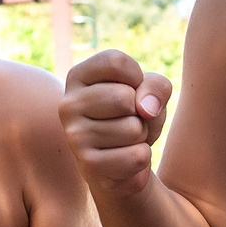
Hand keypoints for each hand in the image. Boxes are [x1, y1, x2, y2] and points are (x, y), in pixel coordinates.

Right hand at [59, 49, 171, 200]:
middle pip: (124, 97)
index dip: (136, 78)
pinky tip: (124, 159)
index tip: (130, 90)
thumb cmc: (134, 118)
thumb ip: (156, 86)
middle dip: (140, 112)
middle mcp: (68, 104)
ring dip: (140, 136)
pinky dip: (141, 158)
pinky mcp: (88, 164)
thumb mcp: (150, 92)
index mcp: (77, 77)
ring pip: (133, 128)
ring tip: (125, 140)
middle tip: (127, 121)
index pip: (115, 62)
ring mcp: (75, 136)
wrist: (122, 164)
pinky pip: (136, 156)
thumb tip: (146, 108)